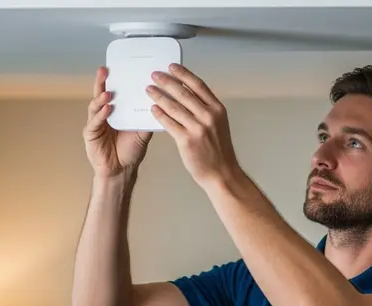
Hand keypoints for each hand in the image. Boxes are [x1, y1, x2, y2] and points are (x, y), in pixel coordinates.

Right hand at [84, 66, 152, 178]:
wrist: (122, 170)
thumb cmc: (130, 151)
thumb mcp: (142, 132)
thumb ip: (147, 118)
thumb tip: (161, 103)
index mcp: (116, 111)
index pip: (115, 91)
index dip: (115, 79)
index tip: (119, 66)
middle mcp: (104, 114)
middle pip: (101, 93)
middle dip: (102, 81)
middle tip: (105, 70)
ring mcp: (96, 123)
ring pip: (95, 105)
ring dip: (101, 97)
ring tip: (108, 91)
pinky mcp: (91, 134)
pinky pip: (95, 122)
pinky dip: (100, 115)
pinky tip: (107, 109)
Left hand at [147, 64, 239, 188]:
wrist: (222, 173)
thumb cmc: (219, 150)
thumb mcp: (218, 124)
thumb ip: (206, 109)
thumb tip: (188, 94)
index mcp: (217, 109)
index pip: (198, 85)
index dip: (183, 74)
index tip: (171, 66)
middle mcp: (208, 116)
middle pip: (183, 93)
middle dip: (166, 82)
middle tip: (154, 75)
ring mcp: (198, 128)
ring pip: (174, 106)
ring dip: (159, 96)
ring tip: (148, 89)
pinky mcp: (187, 140)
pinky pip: (169, 123)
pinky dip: (159, 114)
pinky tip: (152, 109)